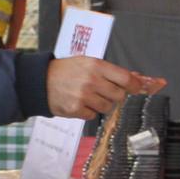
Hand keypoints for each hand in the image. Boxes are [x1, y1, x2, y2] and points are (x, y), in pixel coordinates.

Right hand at [45, 58, 162, 119]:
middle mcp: (91, 81)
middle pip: (119, 96)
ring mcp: (83, 96)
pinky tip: (79, 102)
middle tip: (103, 90)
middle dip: (114, 95)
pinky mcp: (76, 110)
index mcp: (96, 66)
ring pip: (107, 107)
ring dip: (101, 104)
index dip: (135, 85)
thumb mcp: (89, 63)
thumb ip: (112, 71)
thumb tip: (138, 79)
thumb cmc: (67, 71)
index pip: (126, 78)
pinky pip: (93, 115)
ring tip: (88, 95)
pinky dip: (88, 111)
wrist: (41, 81)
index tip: (138, 88)